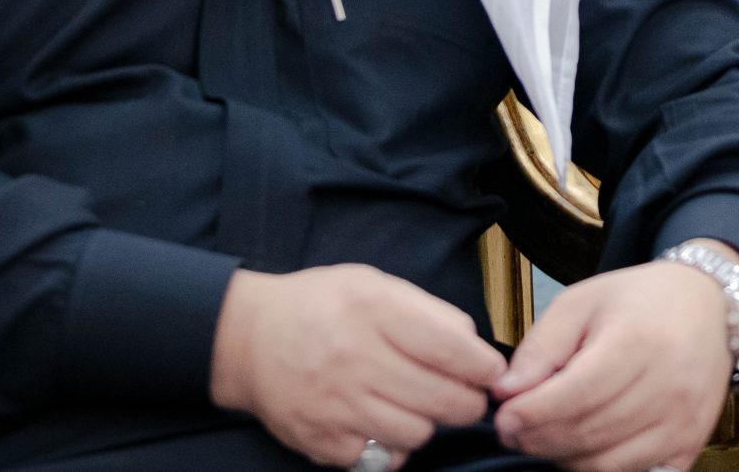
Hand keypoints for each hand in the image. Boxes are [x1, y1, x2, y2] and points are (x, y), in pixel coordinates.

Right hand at [211, 266, 506, 467]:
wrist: (247, 339)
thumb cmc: (320, 306)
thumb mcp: (373, 284)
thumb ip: (428, 311)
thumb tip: (474, 344)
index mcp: (373, 311)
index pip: (450, 349)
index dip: (483, 366)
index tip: (490, 372)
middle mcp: (354, 359)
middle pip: (442, 400)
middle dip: (468, 402)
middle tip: (466, 395)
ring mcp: (336, 406)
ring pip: (417, 435)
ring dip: (428, 423)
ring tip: (417, 405)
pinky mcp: (322, 442)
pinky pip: (381, 459)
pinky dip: (391, 446)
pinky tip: (381, 422)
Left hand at [492, 259, 733, 471]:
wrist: (706, 304)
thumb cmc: (638, 300)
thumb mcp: (582, 302)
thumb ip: (542, 347)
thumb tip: (506, 391)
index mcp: (637, 341)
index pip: (577, 394)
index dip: (534, 413)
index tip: (504, 417)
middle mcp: (667, 385)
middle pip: (589, 432)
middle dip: (540, 438)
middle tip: (514, 431)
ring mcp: (683, 420)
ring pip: (608, 463)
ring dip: (565, 457)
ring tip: (545, 436)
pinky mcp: (691, 443)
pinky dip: (601, 469)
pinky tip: (583, 449)